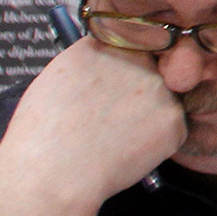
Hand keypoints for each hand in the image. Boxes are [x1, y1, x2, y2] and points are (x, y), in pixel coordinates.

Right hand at [0, 38, 184, 215]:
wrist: (51, 174)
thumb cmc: (42, 134)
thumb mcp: (57, 76)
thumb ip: (91, 59)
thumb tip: (108, 58)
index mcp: (105, 44)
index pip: (128, 41)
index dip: (123, 66)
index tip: (115, 84)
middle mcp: (138, 59)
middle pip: (149, 67)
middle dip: (138, 88)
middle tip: (114, 115)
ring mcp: (160, 88)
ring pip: (162, 98)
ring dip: (148, 114)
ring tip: (114, 136)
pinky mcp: (173, 120)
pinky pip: (170, 128)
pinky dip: (155, 141)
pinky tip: (126, 150)